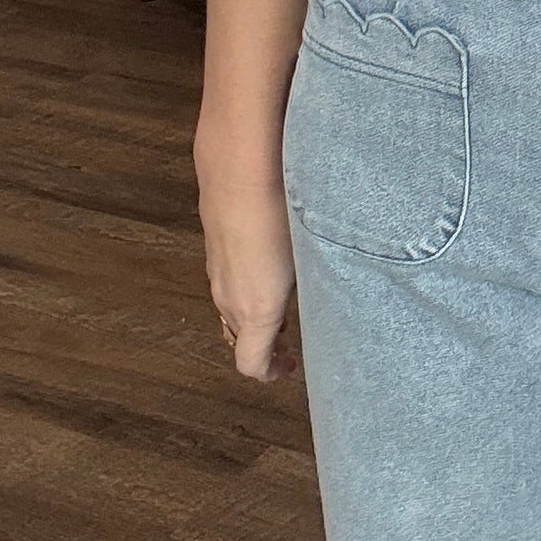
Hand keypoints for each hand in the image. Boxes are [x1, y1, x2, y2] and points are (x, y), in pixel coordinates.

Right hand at [197, 156, 299, 381]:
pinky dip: (243, 286)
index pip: (250, 362)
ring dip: (252, 315)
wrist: (240, 168)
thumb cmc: (280, 214)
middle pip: (238, 337)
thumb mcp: (309, 260)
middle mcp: (228, 297)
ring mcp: (216, 272)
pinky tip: (265, 264)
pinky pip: (225, 280)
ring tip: (280, 302)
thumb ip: (314, 288)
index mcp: (256, 310)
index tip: (289, 366)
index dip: (269, 371)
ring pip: (230, 308)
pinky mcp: (213, 247)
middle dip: (264, 342)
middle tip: (289, 338)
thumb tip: (327, 293)